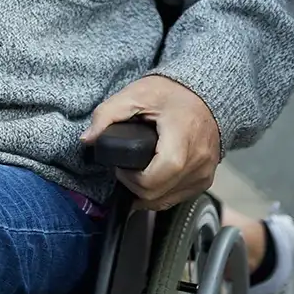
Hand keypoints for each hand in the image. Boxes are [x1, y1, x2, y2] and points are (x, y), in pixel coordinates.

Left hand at [83, 75, 219, 210]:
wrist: (202, 94)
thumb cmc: (170, 93)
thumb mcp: (134, 95)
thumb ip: (107, 115)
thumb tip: (87, 139)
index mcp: (181, 138)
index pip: (154, 178)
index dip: (130, 178)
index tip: (120, 166)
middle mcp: (198, 160)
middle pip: (157, 194)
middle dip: (133, 186)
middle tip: (125, 169)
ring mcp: (204, 172)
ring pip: (167, 201)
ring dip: (146, 193)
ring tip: (137, 171)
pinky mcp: (205, 179)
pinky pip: (179, 197)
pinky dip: (161, 193)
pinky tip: (152, 179)